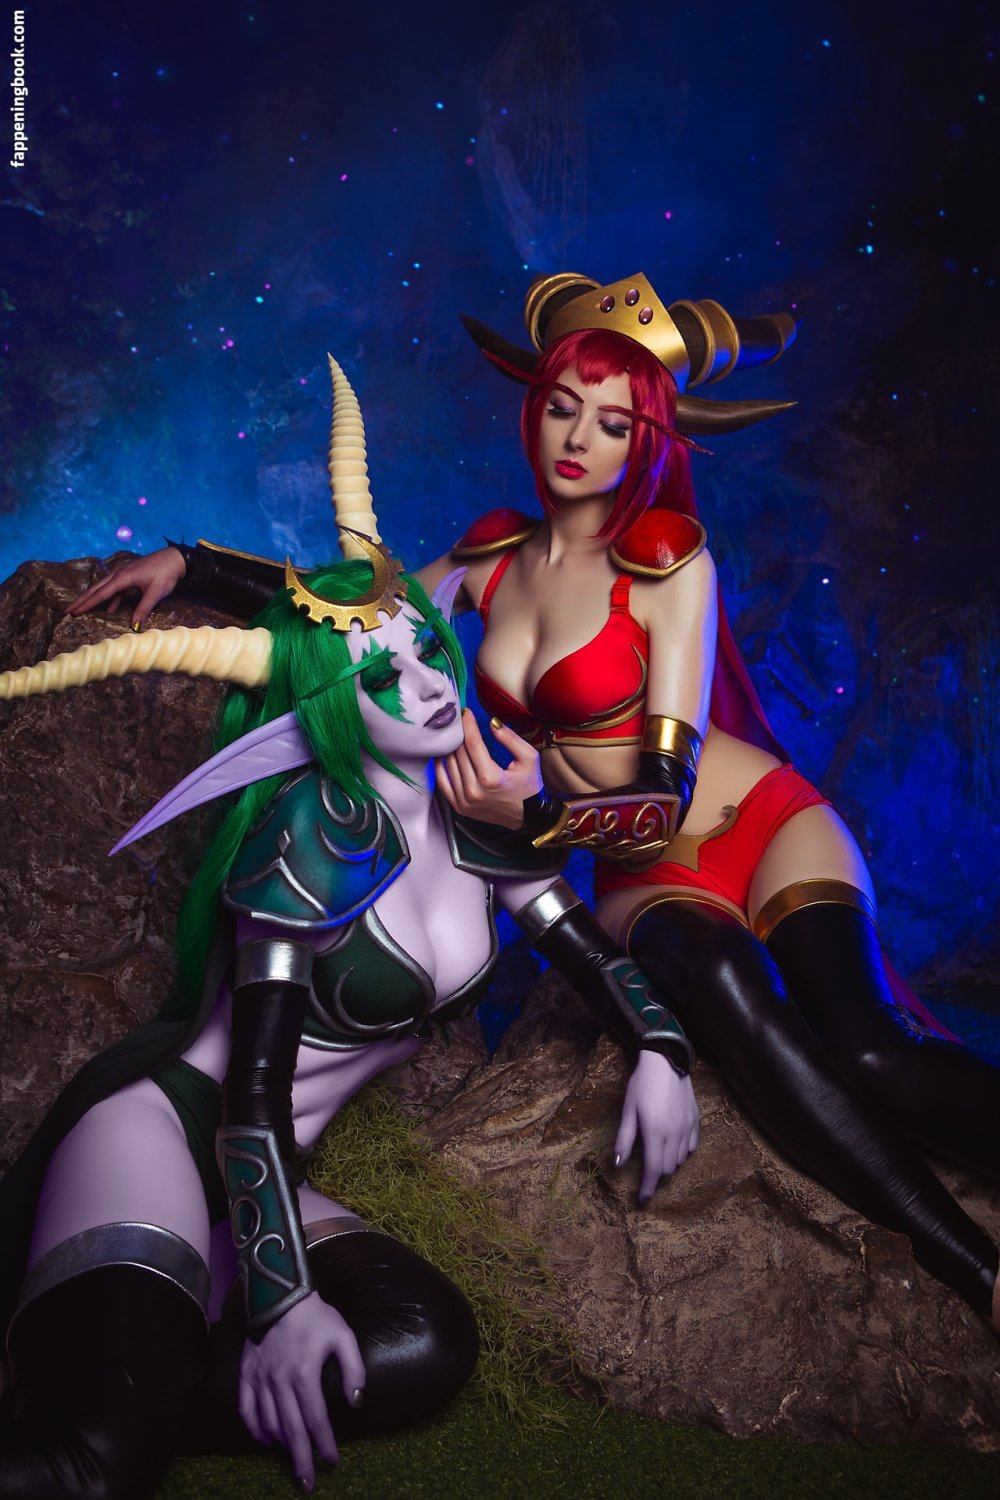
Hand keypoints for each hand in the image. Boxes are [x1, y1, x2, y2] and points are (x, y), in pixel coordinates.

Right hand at [65, 546, 185, 628]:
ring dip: (93, 598)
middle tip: (67, 610)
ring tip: (81, 609)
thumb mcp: (155, 593)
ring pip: (104, 587)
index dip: (86, 604)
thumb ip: (143, 609)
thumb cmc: (166, 574)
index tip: (73, 612)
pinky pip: (115, 588)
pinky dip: (110, 598)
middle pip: (96, 588)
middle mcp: (119, 573)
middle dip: (82, 600)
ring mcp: (124, 573)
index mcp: (123, 577)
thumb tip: (134, 627)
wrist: (176, 559)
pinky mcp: (130, 575)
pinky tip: (109, 608)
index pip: (101, 594)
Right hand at [238, 1290, 365, 1492]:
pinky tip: (264, 1440)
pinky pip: (246, 1409)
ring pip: (269, 1423)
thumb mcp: (343, 1336)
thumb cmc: (316, 1316)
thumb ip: (353, 1370)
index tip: (332, 1462)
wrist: (280, 1293)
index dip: (324, 1443)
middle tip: (308, 1483)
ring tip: (293, 1459)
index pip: (316, 1419)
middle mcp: (279, 1382)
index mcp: (304, 1374)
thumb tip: (356, 1403)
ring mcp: (260, 1379)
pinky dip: (254, 1429)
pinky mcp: (246, 1373)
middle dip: (301, 1459)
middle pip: (291, 1430)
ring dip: (281, 1446)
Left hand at [435, 709, 541, 828]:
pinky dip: (441, 767)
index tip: (466, 712)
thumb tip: (491, 722)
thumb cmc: (530, 787)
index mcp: (490, 778)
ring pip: (448, 765)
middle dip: (459, 733)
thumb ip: (510, 739)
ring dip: (450, 748)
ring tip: (455, 736)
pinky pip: (442, 782)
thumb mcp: (529, 758)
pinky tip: (445, 755)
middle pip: (458, 752)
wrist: (528, 816)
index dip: (468, 724)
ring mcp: (464, 801)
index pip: (472, 743)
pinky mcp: (459, 807)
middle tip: (460, 721)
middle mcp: (474, 791)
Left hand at [614, 1049, 699, 1203]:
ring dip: (668, 1163)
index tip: (642, 1200)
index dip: (647, 1188)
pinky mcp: (696, 1120)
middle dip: (655, 1175)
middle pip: (666, 1169)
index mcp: (655, 1133)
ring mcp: (687, 1128)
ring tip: (658, 1155)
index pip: (652, 1170)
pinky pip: (692, 1146)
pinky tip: (673, 1144)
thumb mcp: (628, 1111)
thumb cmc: (642, 1085)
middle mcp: (674, 1135)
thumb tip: (618, 1165)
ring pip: (680, 1160)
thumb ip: (624, 1139)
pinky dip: (682, 1152)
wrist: (666, 1060)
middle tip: (645, 1171)